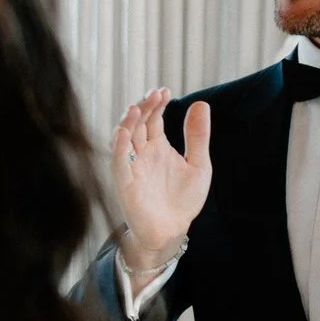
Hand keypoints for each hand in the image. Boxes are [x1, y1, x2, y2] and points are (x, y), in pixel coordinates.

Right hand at [110, 88, 211, 267]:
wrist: (172, 230)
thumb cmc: (182, 199)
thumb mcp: (198, 163)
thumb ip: (197, 136)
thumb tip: (200, 103)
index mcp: (157, 147)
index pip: (152, 119)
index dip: (156, 104)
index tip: (165, 90)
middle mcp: (141, 154)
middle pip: (137, 124)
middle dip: (144, 107)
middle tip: (154, 94)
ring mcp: (132, 167)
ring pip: (124, 139)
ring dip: (128, 123)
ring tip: (137, 108)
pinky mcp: (125, 183)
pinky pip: (118, 162)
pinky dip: (119, 147)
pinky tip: (124, 133)